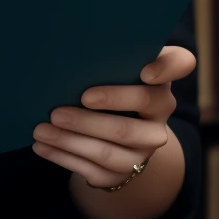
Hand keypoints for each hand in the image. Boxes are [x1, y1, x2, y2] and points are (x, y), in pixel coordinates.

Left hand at [31, 46, 195, 189]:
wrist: (119, 135)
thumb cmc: (111, 86)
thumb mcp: (115, 70)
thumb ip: (107, 56)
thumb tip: (69, 44)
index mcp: (159, 85)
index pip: (178, 66)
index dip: (166, 69)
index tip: (145, 72)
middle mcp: (159, 122)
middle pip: (128, 125)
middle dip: (89, 120)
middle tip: (57, 112)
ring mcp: (143, 151)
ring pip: (106, 151)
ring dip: (69, 141)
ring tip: (40, 130)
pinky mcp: (123, 173)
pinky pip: (92, 169)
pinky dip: (63, 156)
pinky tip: (42, 146)